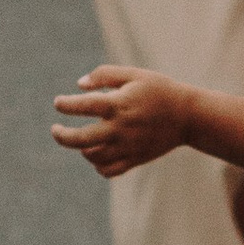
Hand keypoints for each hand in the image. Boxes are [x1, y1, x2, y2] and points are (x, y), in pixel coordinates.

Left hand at [53, 64, 190, 177]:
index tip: (58, 103)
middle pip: (80, 139)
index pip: (83, 106)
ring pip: (92, 156)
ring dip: (81, 148)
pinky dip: (97, 164)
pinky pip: (108, 170)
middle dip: (61, 135)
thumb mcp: (134, 74)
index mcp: (120, 104)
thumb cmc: (159, 91)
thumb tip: (79, 85)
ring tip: (82, 138)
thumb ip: (105, 75)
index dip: (65, 105)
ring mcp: (127, 146)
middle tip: (55, 129)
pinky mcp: (134, 159)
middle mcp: (120, 128)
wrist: (188, 116)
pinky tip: (96, 153)